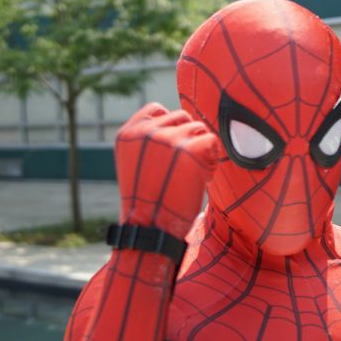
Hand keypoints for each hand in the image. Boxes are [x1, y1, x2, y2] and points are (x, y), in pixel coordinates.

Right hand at [115, 103, 220, 239]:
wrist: (150, 230)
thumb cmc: (147, 203)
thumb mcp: (135, 165)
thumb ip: (148, 141)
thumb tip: (179, 122)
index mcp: (128, 134)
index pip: (157, 109)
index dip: (171, 127)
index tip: (172, 152)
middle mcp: (146, 132)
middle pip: (182, 117)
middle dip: (188, 139)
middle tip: (183, 169)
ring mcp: (168, 139)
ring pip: (199, 128)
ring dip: (201, 150)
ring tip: (190, 176)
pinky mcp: (191, 149)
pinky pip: (212, 142)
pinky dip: (212, 161)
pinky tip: (200, 180)